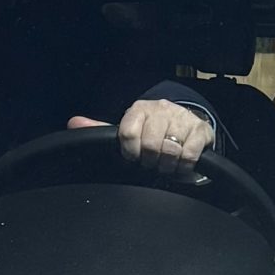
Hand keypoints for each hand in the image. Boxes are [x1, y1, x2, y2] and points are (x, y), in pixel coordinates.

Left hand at [69, 98, 215, 176]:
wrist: (187, 123)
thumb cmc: (153, 130)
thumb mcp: (128, 128)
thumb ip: (101, 129)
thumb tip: (74, 122)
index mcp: (140, 109)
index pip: (127, 133)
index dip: (130, 152)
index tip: (134, 157)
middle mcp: (161, 109)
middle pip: (150, 145)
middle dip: (150, 160)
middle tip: (152, 163)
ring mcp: (183, 118)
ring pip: (170, 151)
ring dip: (167, 165)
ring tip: (166, 164)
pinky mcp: (201, 130)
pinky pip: (189, 154)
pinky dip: (183, 166)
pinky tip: (180, 164)